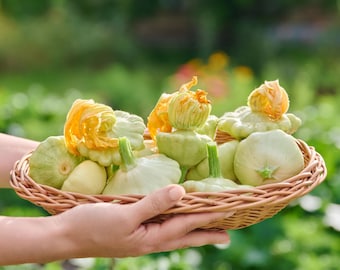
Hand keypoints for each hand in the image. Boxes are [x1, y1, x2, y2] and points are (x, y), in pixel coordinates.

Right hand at [56, 184, 231, 257]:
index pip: (188, 224)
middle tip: (228, 235)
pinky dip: (174, 222)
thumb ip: (153, 204)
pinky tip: (173, 220)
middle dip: (207, 233)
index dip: (210, 216)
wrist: (66, 236)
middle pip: (185, 235)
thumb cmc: (92, 226)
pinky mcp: (133, 230)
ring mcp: (142, 237)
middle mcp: (151, 239)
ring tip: (207, 229)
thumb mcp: (124, 215)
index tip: (230, 211)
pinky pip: (161, 226)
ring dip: (193, 230)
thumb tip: (181, 192)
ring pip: (174, 232)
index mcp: (152, 237)